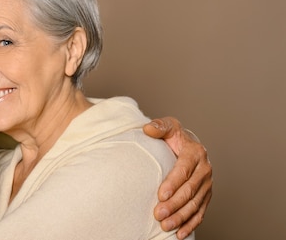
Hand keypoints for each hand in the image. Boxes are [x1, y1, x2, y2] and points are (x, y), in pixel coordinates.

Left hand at [143, 117, 212, 238]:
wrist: (188, 144)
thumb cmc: (174, 137)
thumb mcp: (168, 127)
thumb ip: (159, 126)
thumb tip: (148, 129)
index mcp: (195, 153)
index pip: (184, 170)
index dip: (173, 184)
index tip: (160, 195)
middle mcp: (205, 169)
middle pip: (190, 191)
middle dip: (174, 205)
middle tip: (158, 214)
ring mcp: (207, 184)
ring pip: (195, 204)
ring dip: (181, 217)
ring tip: (165, 225)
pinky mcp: (206, 195)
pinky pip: (200, 212)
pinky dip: (191, 224)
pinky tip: (180, 233)